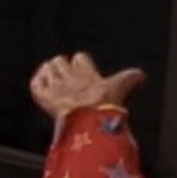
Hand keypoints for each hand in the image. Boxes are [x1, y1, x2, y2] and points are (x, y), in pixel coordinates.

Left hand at [29, 53, 145, 122]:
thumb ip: (131, 78)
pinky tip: (40, 83)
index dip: (80, 62)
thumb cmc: (105, 103)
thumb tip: (141, 75)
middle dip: (62, 66)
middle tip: (66, 74)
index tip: (83, 67)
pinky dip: (37, 81)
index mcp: (86, 72)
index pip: (79, 58)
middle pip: (60, 62)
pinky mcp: (44, 98)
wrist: (88, 119)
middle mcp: (69, 76)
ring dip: (49, 72)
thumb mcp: (123, 87)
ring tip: (52, 77)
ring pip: (47, 70)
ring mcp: (55, 87)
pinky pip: (35, 84)